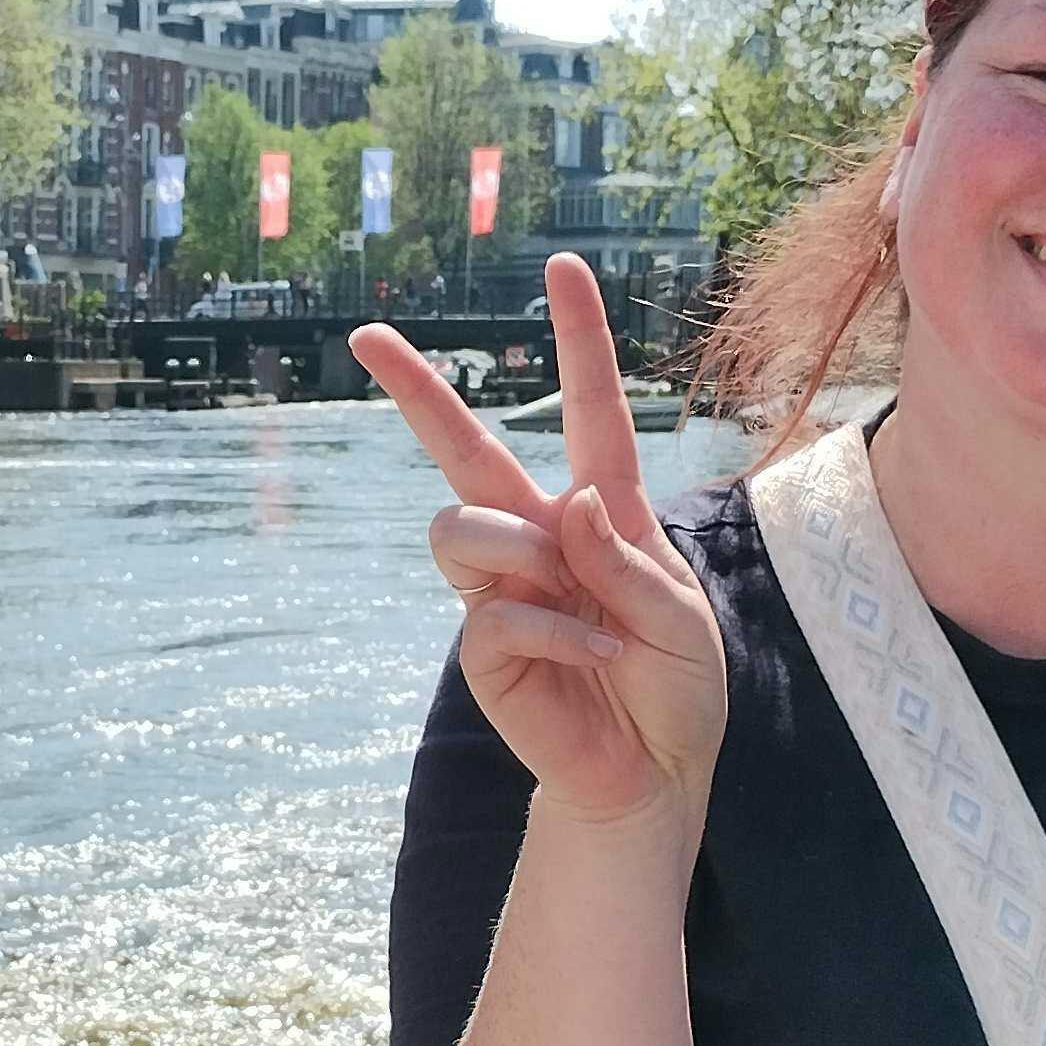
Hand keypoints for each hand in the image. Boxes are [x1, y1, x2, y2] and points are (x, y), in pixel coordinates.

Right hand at [362, 252, 726, 825]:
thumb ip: (626, 558)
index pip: (591, 411)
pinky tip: (596, 660)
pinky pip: (495, 612)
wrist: (650, 778)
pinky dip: (558, 633)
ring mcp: (505, 591)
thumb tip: (568, 503)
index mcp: (605, 512)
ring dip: (522, 554)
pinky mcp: (484, 649)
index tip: (562, 268)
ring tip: (579, 606)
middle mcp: (542, 539)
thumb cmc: (674, 690)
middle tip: (365, 335)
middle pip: (467, 449)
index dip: (580, 338)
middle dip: (416, 389)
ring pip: (462, 524)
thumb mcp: (680, 617)